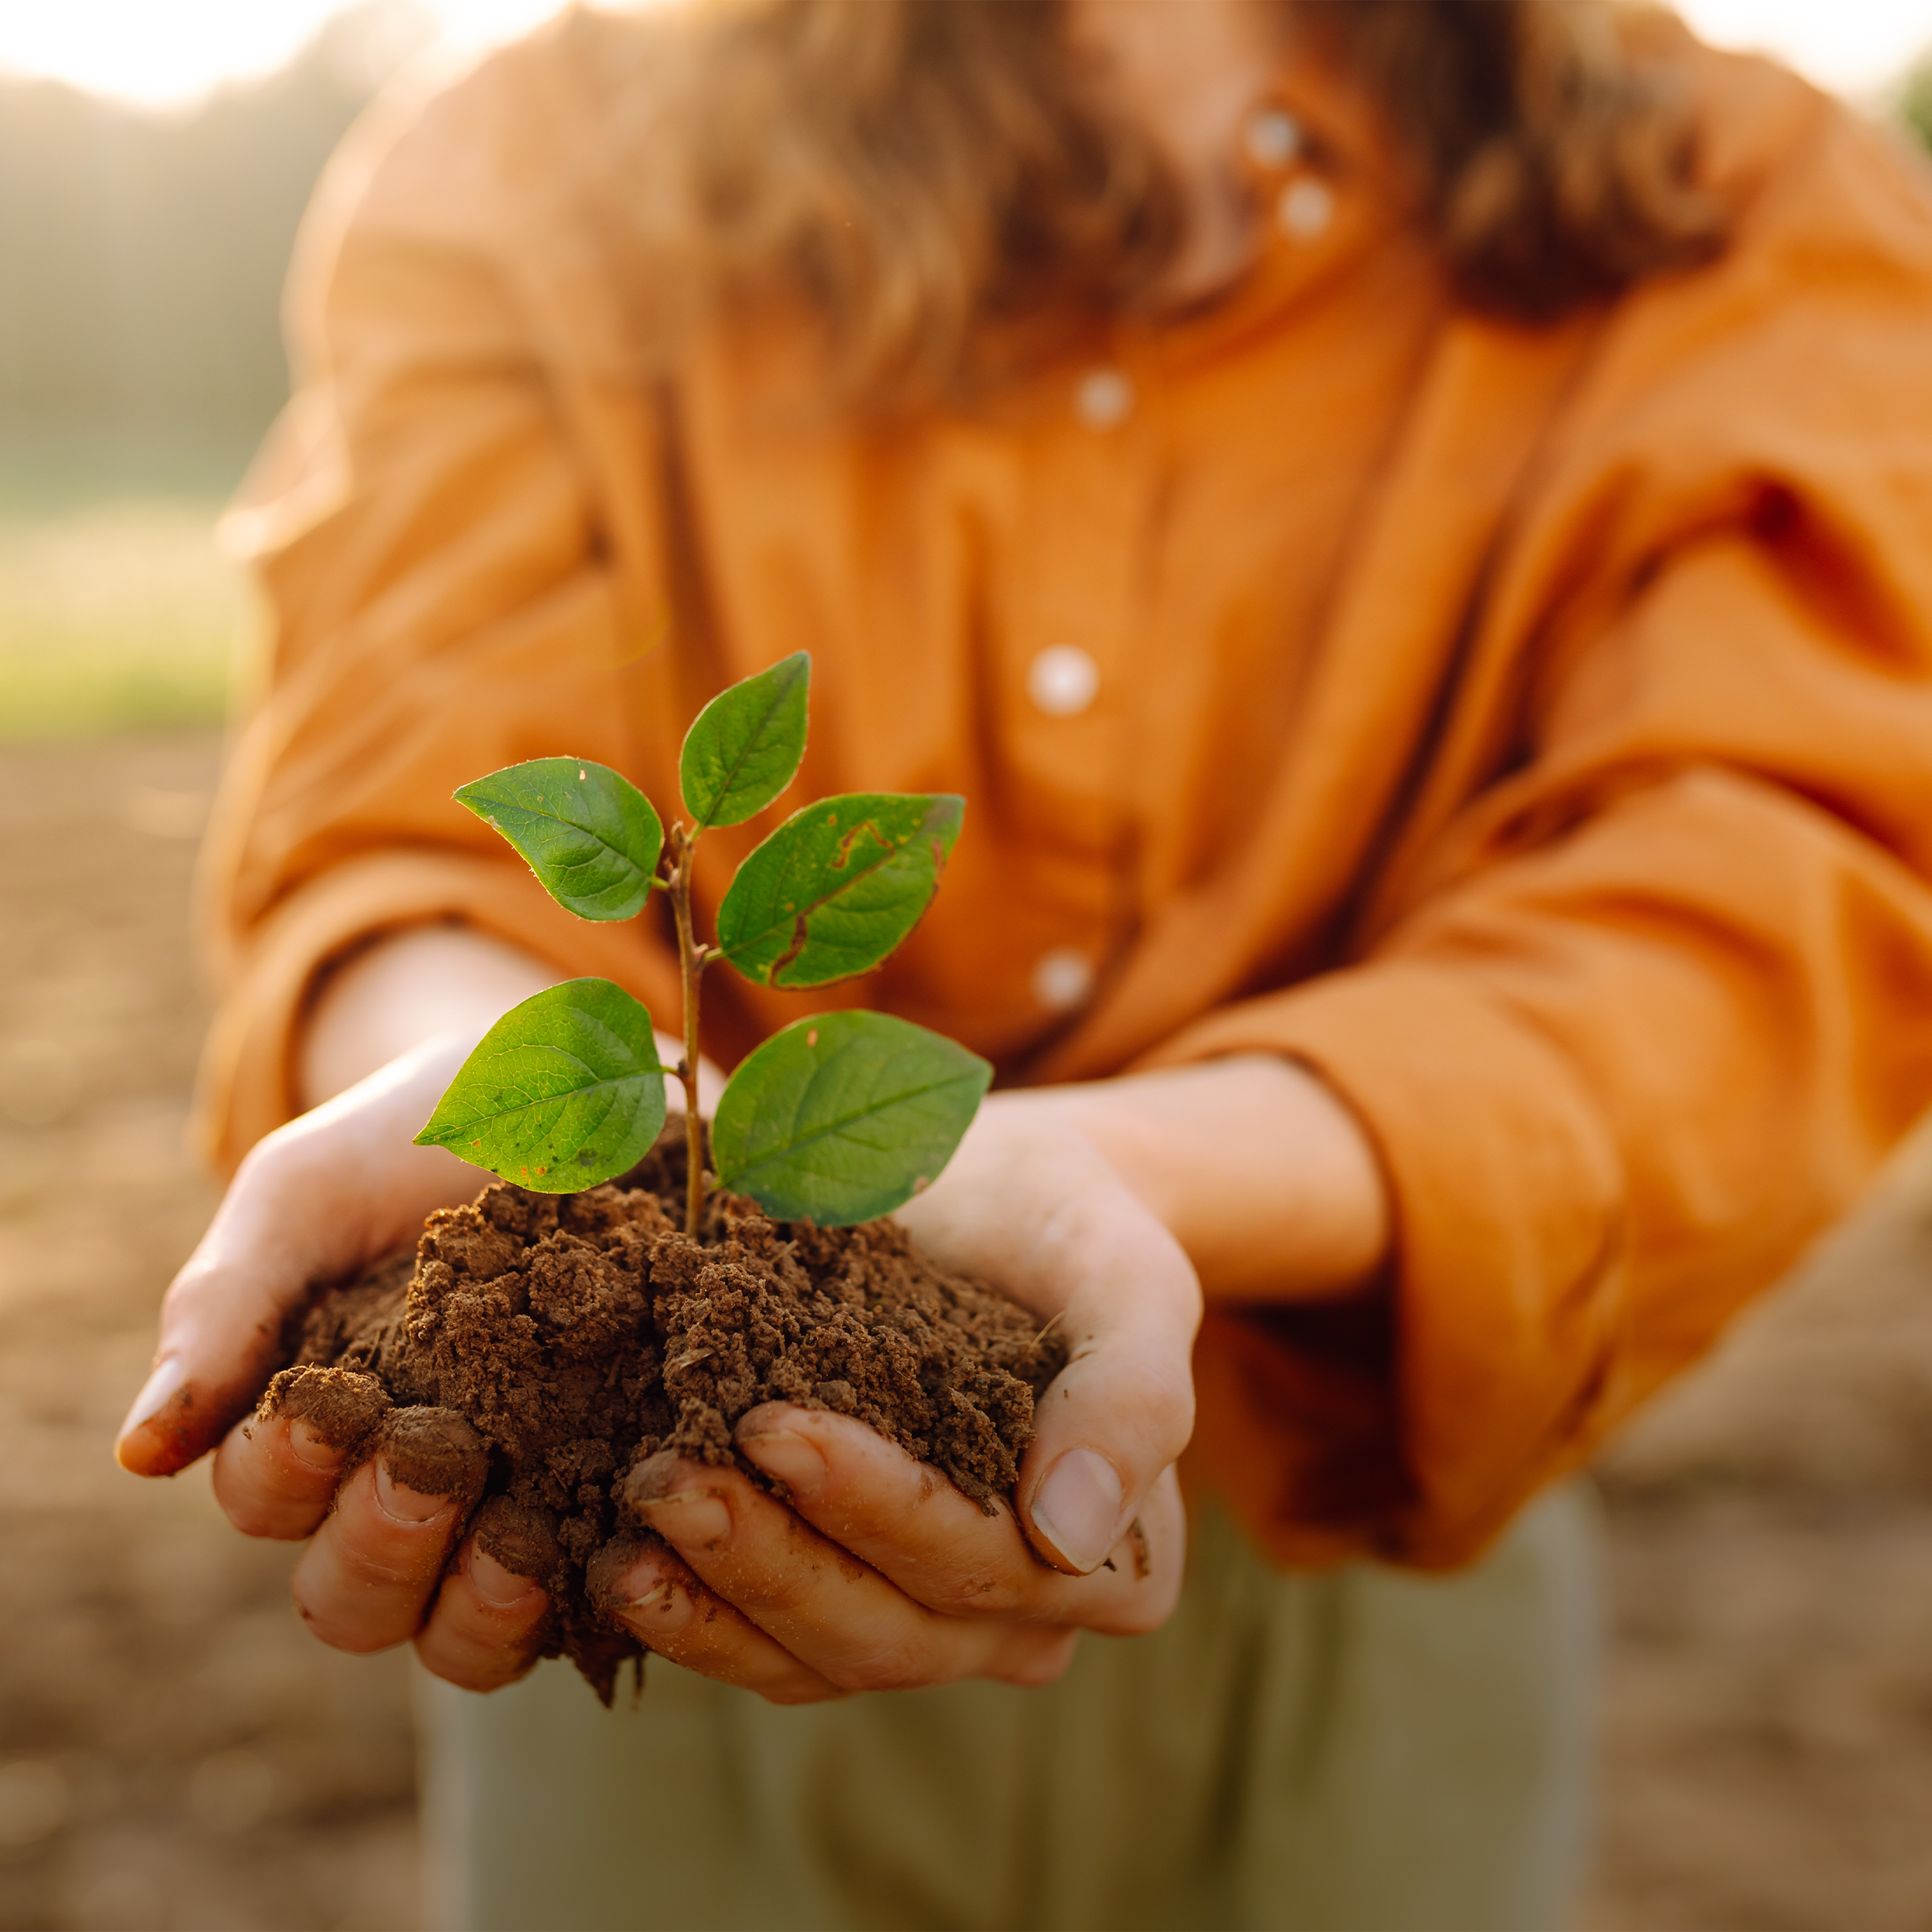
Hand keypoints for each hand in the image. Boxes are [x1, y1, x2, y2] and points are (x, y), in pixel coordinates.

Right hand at [115, 1037, 564, 1687]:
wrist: (566, 1083)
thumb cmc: (409, 1139)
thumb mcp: (308, 1195)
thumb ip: (228, 1308)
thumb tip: (138, 1456)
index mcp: (312, 1426)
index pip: (265, 1496)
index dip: (285, 1471)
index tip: (330, 1405)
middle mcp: (401, 1490)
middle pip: (350, 1595)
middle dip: (379, 1546)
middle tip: (431, 1463)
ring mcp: (509, 1508)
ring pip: (455, 1633)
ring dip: (471, 1609)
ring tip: (514, 1544)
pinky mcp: (610, 1499)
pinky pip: (584, 1601)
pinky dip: (586, 1596)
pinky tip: (607, 1552)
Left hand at [601, 1095, 1199, 1699]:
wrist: (982, 1197)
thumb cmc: (1060, 1224)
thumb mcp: (1123, 1270)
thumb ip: (1132, 1390)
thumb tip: (1073, 1536)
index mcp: (1121, 1557)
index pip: (997, 1565)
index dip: (884, 1510)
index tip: (776, 1426)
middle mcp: (1027, 1617)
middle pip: (898, 1631)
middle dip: (775, 1559)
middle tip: (668, 1478)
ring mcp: (929, 1624)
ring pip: (822, 1659)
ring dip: (718, 1600)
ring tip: (627, 1531)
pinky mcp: (842, 1604)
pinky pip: (770, 1651)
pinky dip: (695, 1617)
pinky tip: (615, 1567)